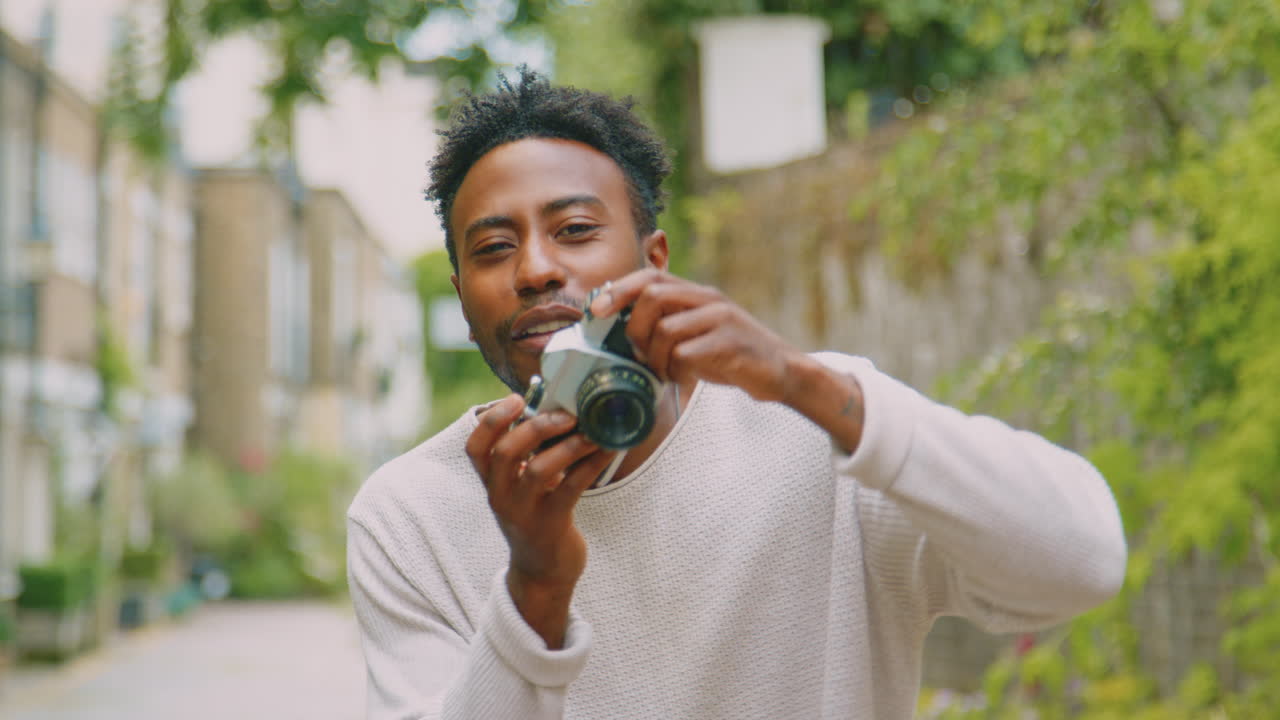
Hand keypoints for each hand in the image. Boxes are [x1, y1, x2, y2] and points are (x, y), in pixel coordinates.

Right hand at [465, 395, 617, 646]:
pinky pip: (570, 488)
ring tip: (591, 430)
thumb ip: (529, 455)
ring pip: (537, 471)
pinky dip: (591, 464)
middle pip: (504, 453)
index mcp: (491, 482)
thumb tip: (558, 409)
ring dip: (567, 446)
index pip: (475, 448)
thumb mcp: (523, 487)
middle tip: (566, 414)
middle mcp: (500, 496)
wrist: (543, 573)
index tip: (516, 399)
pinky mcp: (550, 525)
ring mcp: (523, 513)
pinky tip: (608, 449)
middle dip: (535, 427)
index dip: (491, 421)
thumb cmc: (537, 518)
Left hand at [589, 269, 801, 402]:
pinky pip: (685, 354)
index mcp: (697, 294)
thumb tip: (621, 329)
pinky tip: (686, 378)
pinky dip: (677, 371)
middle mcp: (708, 299)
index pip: (650, 277)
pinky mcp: (730, 343)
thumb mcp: (698, 332)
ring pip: (666, 330)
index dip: (618, 290)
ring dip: (657, 359)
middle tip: (643, 355)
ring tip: (668, 373)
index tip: (597, 311)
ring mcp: (721, 319)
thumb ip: (668, 323)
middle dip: (636, 330)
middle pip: (652, 297)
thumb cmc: (731, 355)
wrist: (781, 372)